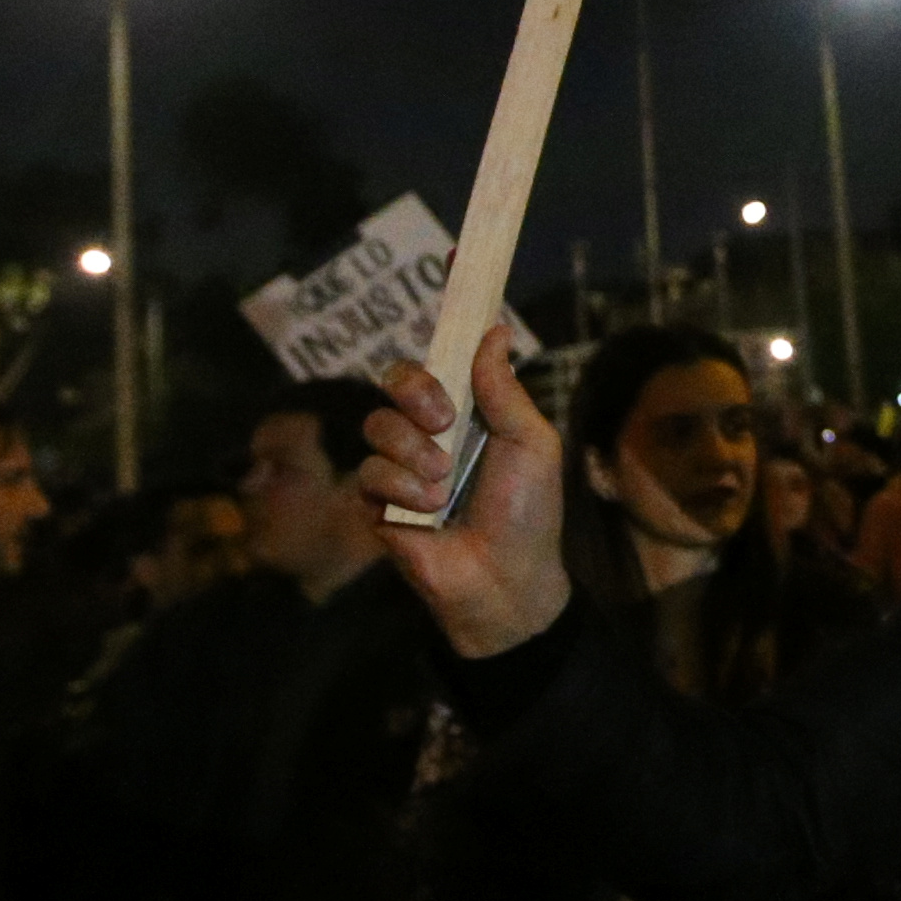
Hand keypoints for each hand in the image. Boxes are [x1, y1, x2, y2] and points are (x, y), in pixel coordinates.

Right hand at [362, 341, 575, 659]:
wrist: (508, 581)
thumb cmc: (529, 514)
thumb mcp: (532, 445)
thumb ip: (505, 391)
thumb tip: (496, 331)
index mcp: (468, 415)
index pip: (438, 365)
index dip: (438, 344)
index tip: (447, 320)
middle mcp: (429, 435)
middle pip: (395, 382)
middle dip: (414, 391)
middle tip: (443, 418)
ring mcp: (400, 469)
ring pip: (378, 426)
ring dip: (413, 450)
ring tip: (443, 482)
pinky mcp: (377, 505)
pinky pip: (369, 473)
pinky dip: (400, 486)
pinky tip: (428, 508)